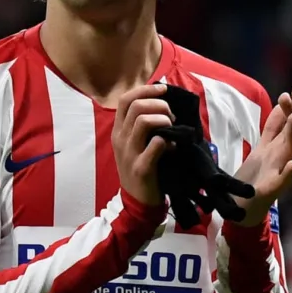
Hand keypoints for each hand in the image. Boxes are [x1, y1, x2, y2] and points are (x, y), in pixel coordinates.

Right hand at [113, 84, 173, 206]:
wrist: (136, 202)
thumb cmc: (140, 167)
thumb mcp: (134, 144)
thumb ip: (142, 125)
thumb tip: (162, 103)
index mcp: (118, 131)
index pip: (125, 99)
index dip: (145, 90)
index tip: (163, 89)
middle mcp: (120, 139)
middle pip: (136, 106)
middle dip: (159, 105)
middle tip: (171, 116)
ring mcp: (129, 153)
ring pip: (143, 121)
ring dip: (164, 120)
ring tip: (172, 129)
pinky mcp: (142, 168)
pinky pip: (156, 145)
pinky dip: (168, 141)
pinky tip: (173, 147)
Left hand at [232, 84, 291, 226]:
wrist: (244, 208)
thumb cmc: (255, 178)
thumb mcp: (263, 148)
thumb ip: (274, 129)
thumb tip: (283, 105)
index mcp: (278, 148)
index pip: (288, 123)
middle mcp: (282, 158)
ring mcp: (277, 173)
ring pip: (290, 151)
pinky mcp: (270, 191)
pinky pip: (280, 183)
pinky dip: (287, 175)